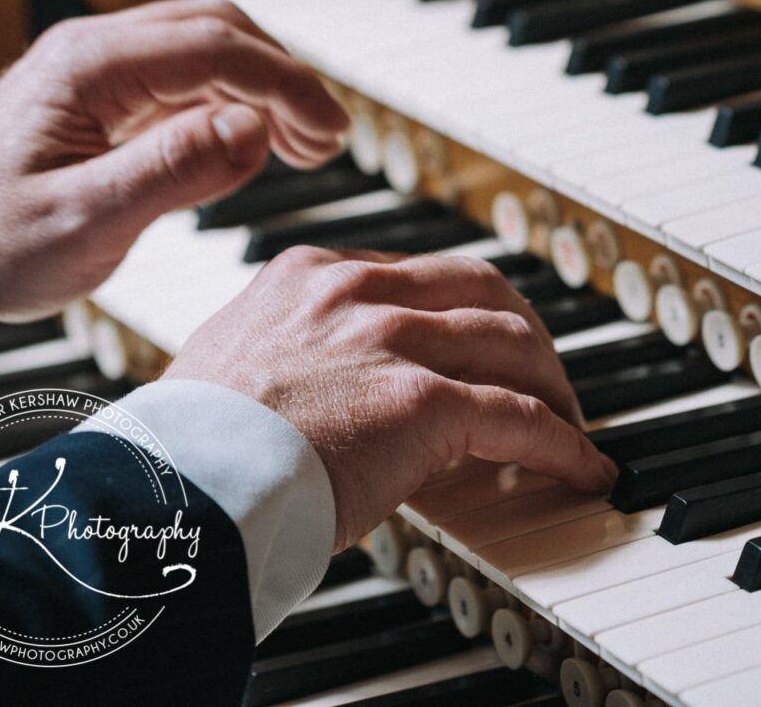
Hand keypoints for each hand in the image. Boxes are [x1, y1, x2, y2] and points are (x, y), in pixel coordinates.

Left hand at [0, 0, 348, 338]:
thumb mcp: (84, 221)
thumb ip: (172, 172)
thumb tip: (255, 129)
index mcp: (89, 67)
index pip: (217, 49)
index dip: (288, 85)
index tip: (332, 132)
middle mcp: (94, 50)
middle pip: (221, 30)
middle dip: (287, 78)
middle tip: (327, 142)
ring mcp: (98, 68)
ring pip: (209, 45)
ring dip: (265, 85)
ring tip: (304, 145)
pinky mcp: (104, 94)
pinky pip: (187, 75)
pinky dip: (236, 99)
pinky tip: (256, 141)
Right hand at [165, 248, 617, 548]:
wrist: (179, 486)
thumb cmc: (191, 447)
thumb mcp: (235, 361)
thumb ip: (292, 352)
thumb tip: (326, 382)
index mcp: (311, 275)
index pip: (418, 274)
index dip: (463, 311)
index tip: (479, 342)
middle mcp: (358, 292)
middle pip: (483, 289)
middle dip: (524, 331)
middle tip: (540, 373)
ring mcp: (394, 340)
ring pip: (513, 344)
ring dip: (551, 387)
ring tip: (568, 421)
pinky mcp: (424, 401)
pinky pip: (520, 418)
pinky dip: (562, 444)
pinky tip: (581, 467)